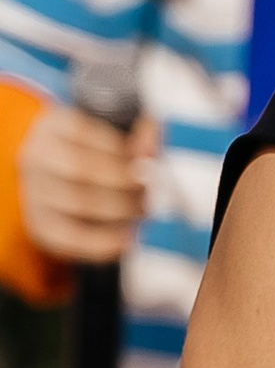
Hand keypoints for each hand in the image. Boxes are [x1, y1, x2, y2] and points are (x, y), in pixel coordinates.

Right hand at [21, 105, 150, 263]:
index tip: (145, 161)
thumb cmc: (101, 153)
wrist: (68, 183)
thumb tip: (147, 150)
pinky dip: (104, 240)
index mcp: (52, 127)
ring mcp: (34, 193)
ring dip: (120, 209)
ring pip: (77, 202)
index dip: (119, 148)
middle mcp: (35, 157)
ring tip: (141, 210)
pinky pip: (71, 237)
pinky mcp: (40, 226)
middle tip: (147, 188)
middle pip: (80, 168)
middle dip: (124, 181)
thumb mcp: (121, 134)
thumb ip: (141, 134)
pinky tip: (127, 239)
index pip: (82, 131)